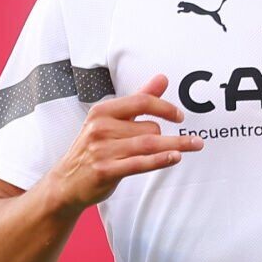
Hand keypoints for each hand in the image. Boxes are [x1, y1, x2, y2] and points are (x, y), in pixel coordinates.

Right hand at [49, 74, 203, 211]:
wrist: (66, 183)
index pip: (141, 101)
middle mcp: (100, 128)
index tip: (180, 116)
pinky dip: (161, 160)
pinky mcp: (105, 170)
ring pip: (149, 144)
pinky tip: (176, 157)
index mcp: (102, 111)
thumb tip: (162, 79)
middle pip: (149, 127)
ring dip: (176, 145)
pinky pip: (140, 163)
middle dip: (166, 135)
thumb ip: (139, 100)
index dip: (165, 106)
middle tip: (183, 141)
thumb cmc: (93, 149)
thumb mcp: (111, 121)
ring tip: (195, 145)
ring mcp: (102, 150)